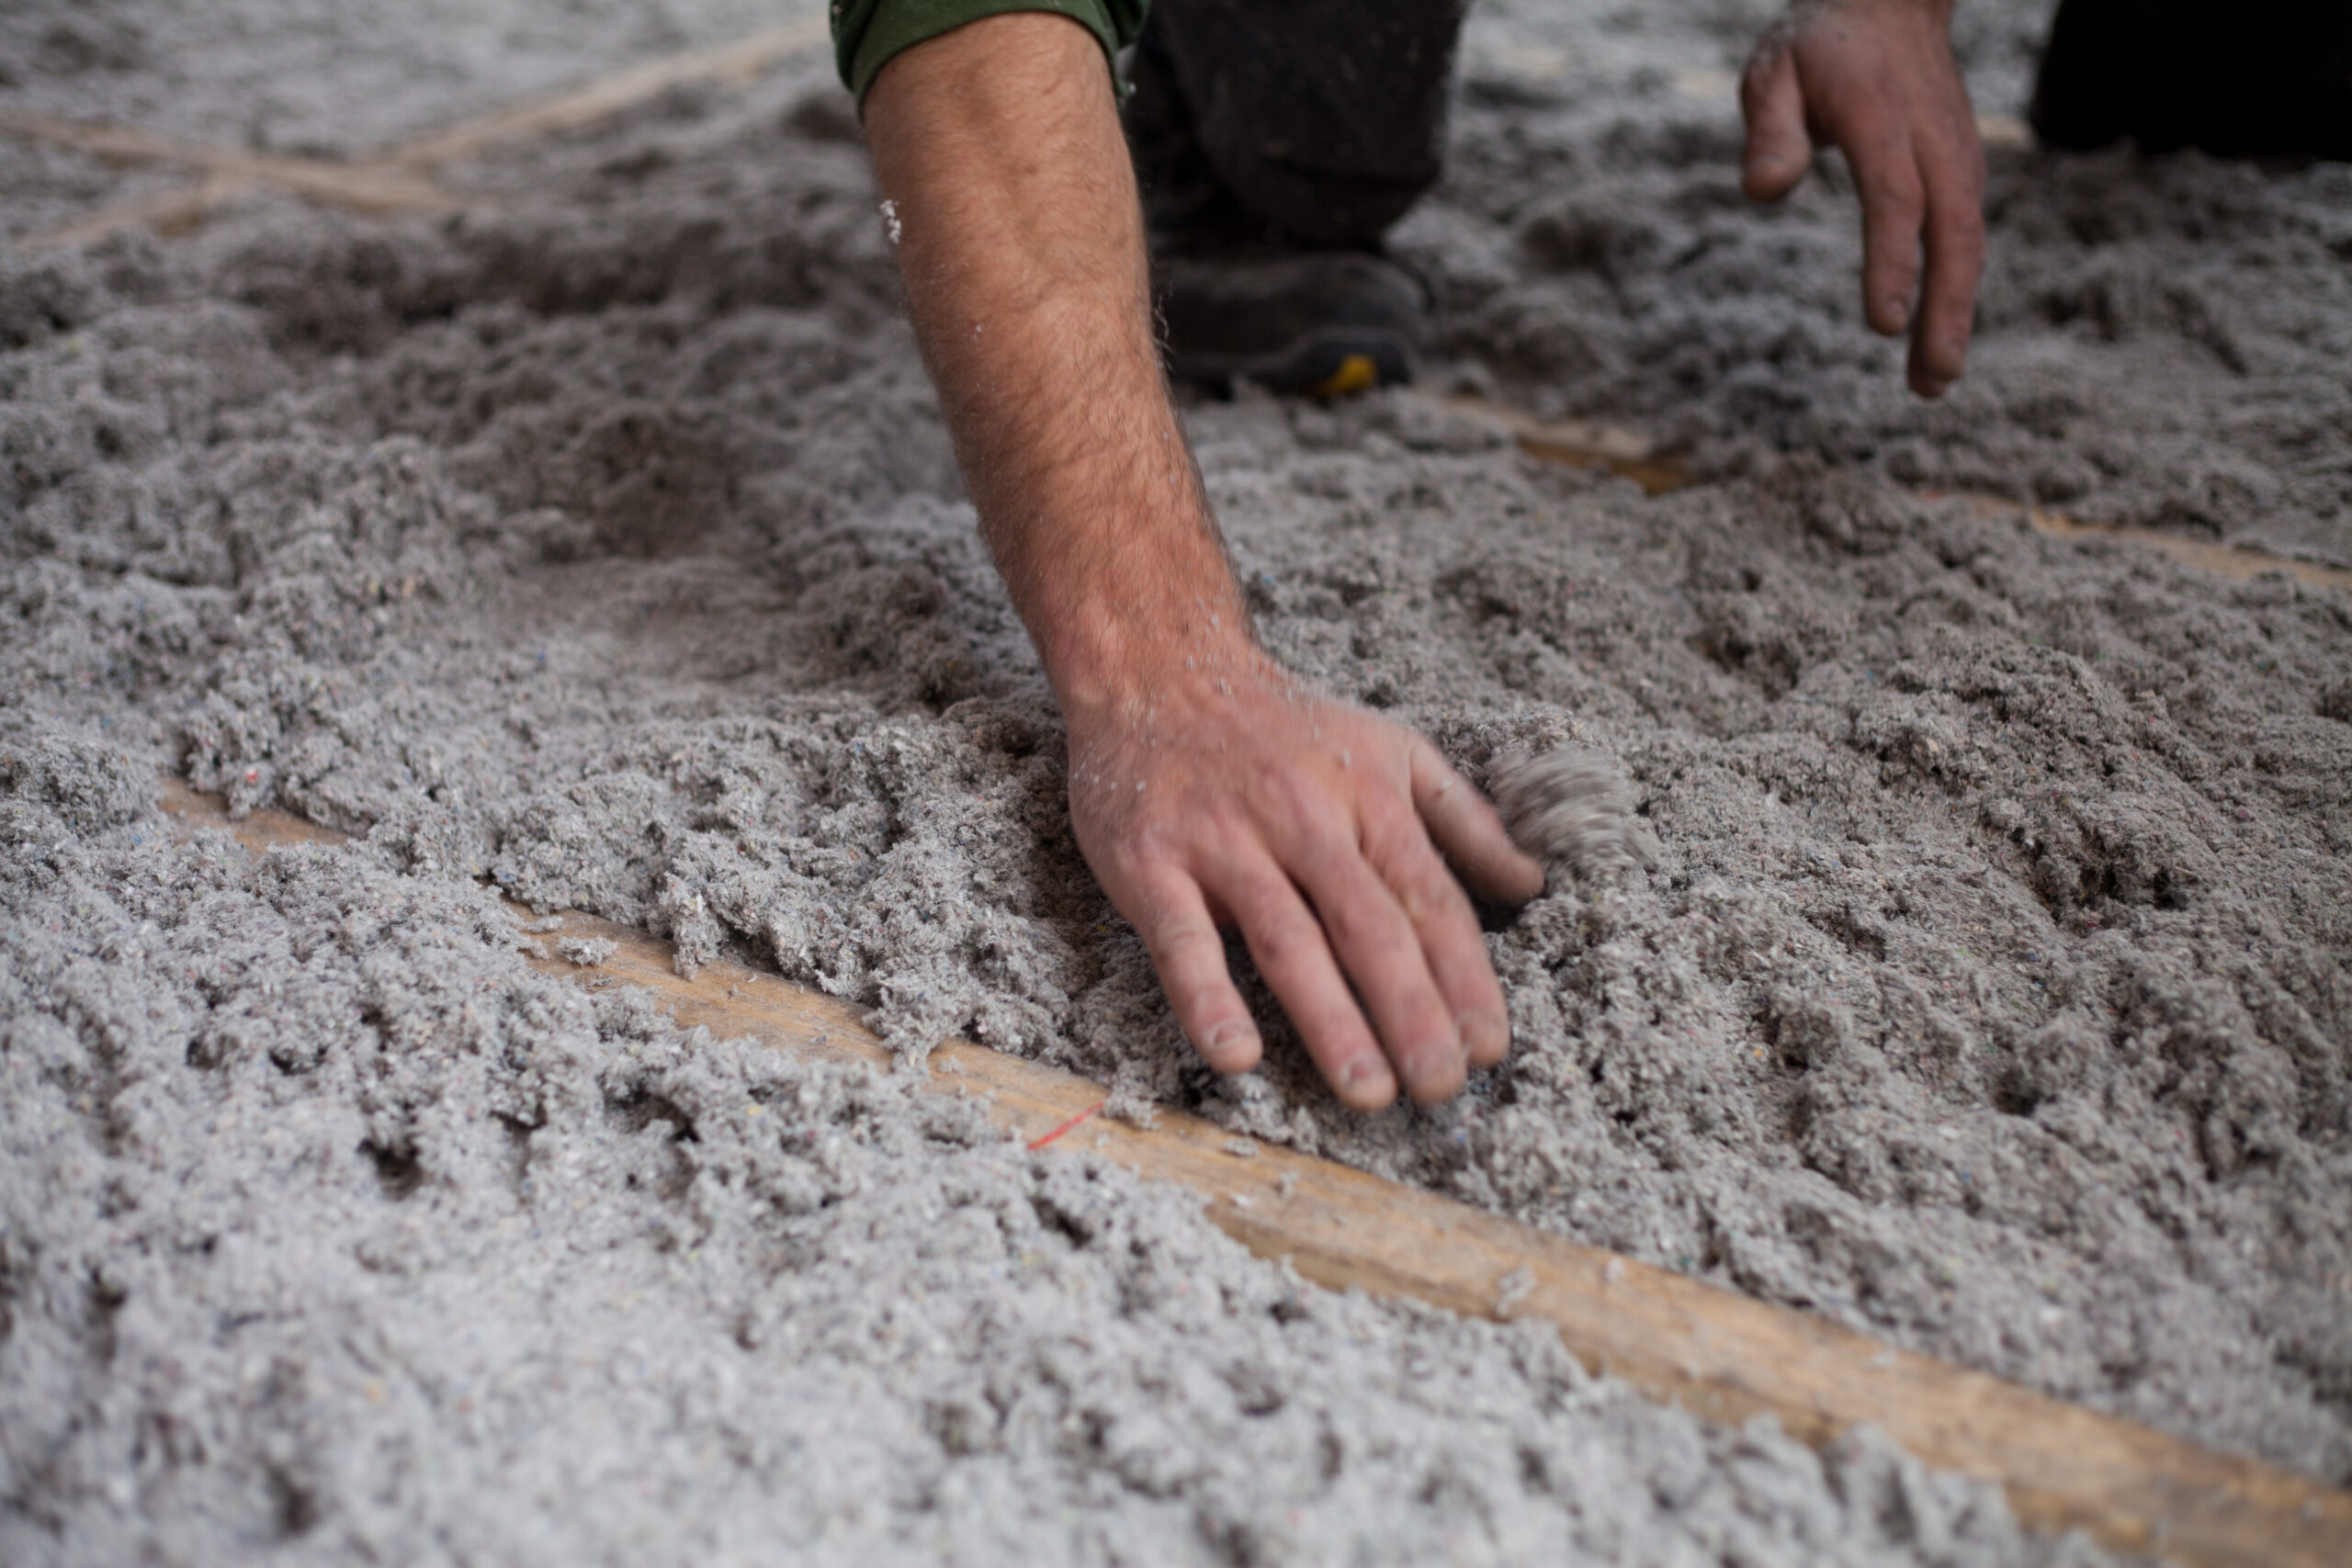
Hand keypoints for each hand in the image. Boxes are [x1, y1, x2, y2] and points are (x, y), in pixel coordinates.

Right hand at [1066, 648, 1544, 1109]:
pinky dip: (1208, 996)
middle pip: (1369, 926)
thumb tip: (1533, 884)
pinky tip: (1237, 1053)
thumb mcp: (1389, 749)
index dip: (1464, 976)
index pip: (1427, 899)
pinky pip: (1182, 938)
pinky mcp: (1150, 861)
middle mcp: (1302, 817)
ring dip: (1331, 1020)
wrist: (1157, 671)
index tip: (1490, 1046)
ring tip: (1368, 1090)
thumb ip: (1463, 819)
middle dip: (1412, 1011)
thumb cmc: (1283, 727)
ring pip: (1288, 938)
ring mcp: (1224, 841)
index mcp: (1367, 796)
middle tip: (1441, 1086)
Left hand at [1741, 0, 1985, 396]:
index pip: (1894, 198)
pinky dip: (1956, 291)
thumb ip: (1769, 128)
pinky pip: (1964, 238)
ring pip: (1967, 242)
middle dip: (1944, 308)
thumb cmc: (1818, 47)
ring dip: (1955, 313)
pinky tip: (1937, 343)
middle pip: (1951, 231)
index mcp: (1883, 118)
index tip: (1883, 323)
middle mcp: (1934, 141)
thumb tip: (1764, 190)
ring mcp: (1957, 156)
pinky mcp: (1962, 173)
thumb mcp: (1774, 69)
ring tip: (1934, 382)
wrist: (1890, 3)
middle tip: (1933, 379)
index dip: (1892, 261)